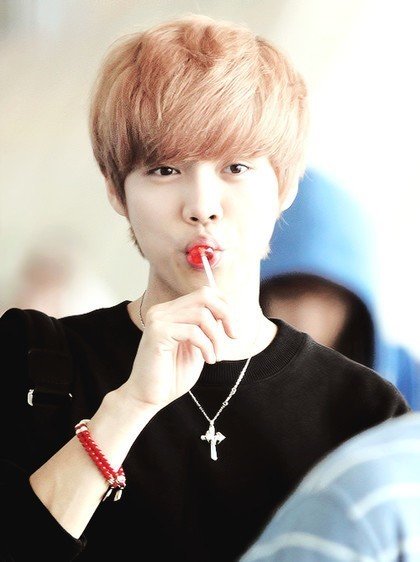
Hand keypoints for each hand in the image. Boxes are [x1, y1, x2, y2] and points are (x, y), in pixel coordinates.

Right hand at [125, 287, 236, 409]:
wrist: (148, 397)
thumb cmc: (172, 375)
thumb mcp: (198, 347)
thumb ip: (208, 328)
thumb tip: (228, 312)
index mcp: (171, 311)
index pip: (205, 293)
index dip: (225, 306)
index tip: (232, 330)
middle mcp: (163, 310)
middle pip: (205, 295)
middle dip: (226, 314)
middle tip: (233, 336)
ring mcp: (158, 319)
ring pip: (202, 314)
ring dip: (216, 337)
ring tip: (216, 356)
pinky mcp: (157, 332)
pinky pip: (193, 331)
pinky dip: (207, 346)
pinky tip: (208, 360)